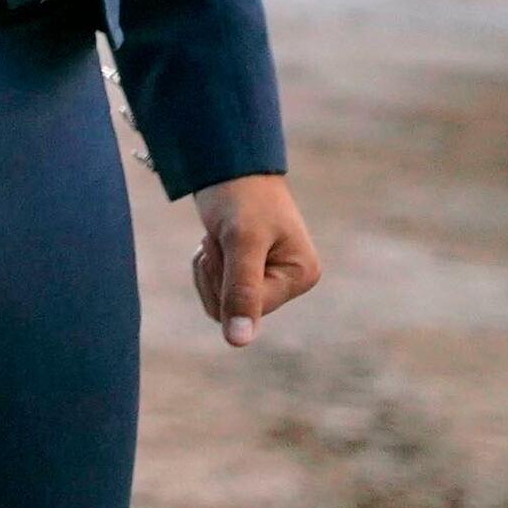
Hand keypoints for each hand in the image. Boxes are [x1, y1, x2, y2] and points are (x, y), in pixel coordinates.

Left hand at [190, 174, 320, 346]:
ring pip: (219, 304)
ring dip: (208, 269)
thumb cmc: (240, 197)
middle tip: (221, 237)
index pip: (251, 308)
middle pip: (232, 311)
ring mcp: (269, 279)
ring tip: (218, 236)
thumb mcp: (241, 242)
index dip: (227, 280)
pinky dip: (205, 266)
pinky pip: (214, 291)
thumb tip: (238, 342)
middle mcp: (290, 282)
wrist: (227, 165)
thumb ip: (241, 291)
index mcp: (302, 275)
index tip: (227, 242)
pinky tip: (215, 241)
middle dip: (216, 274)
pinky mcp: (248, 274)